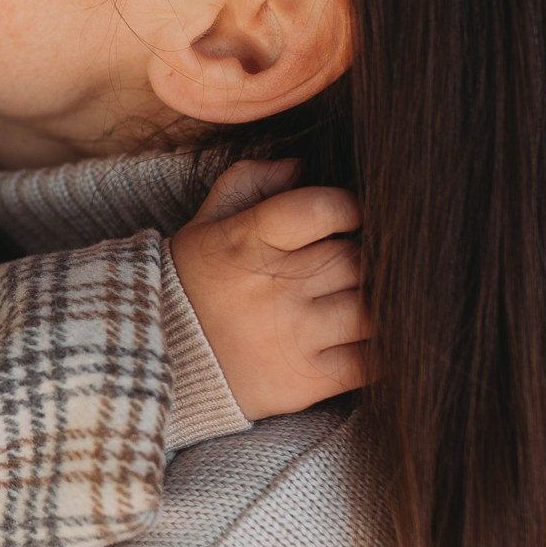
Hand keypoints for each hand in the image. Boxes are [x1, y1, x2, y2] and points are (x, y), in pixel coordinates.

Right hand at [168, 159, 366, 420]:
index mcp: (249, 241)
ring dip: (378, 302)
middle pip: (355, 261)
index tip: (351, 215)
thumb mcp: (206, 224)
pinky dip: (384, 351)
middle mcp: (274, 289)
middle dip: (367, 257)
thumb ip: (250, 183)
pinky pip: (369, 363)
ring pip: (370, 309)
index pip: (321, 210)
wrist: (161, 360)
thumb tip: (300, 166)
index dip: (348, 208)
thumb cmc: (193, 283)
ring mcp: (294, 336)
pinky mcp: (308, 380)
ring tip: (368, 297)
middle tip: (360, 261)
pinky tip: (378, 339)